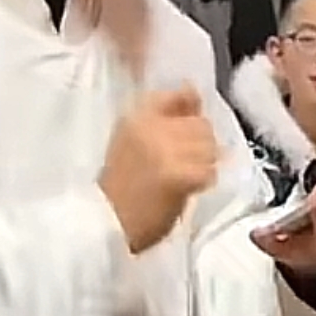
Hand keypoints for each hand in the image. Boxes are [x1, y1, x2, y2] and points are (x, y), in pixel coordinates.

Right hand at [99, 88, 219, 253]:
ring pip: (209, 147)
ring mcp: (164, 148)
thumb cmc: (120, 186)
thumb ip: (163, 117)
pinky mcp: (176, 174)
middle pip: (201, 124)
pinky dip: (204, 182)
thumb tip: (194, 93)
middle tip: (189, 165)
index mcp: (137, 114)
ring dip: (205, 164)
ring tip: (188, 178)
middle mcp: (150, 125)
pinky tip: (189, 190)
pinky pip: (208, 171)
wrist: (105, 221)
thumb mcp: (132, 140)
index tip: (188, 134)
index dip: (193, 112)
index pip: (182, 95)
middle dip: (203, 145)